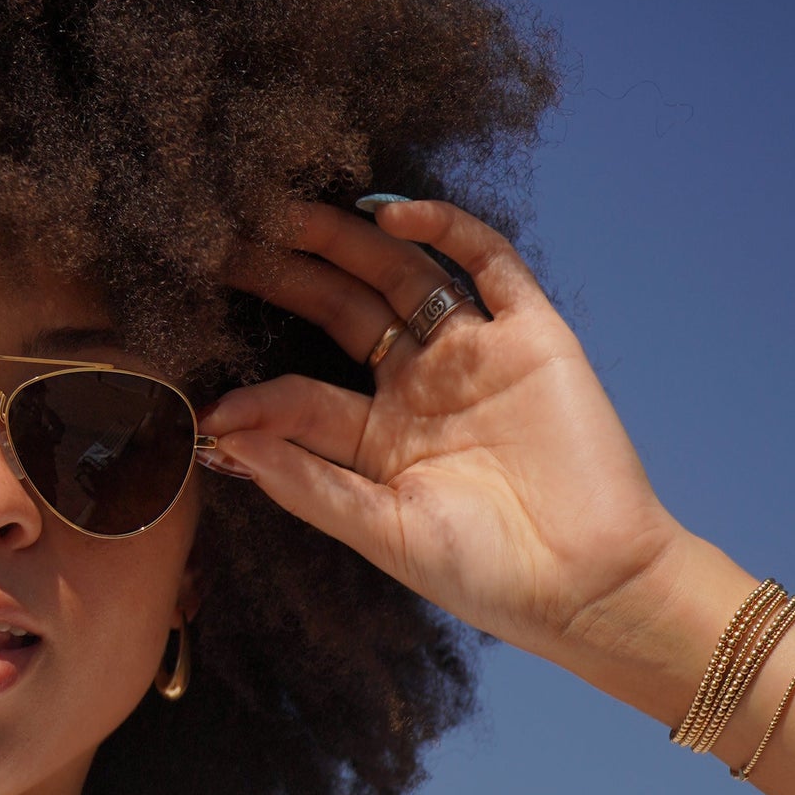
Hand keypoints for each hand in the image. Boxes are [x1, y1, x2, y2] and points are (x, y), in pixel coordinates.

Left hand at [200, 199, 696, 686]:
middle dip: (290, 279)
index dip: (256, 397)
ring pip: (402, 278)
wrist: (587, 580)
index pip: (302, 398)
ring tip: (289, 214)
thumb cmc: (484, 573)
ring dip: (347, 242)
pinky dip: (443, 230)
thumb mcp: (381, 532)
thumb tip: (224, 445)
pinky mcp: (531, 334)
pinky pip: (486, 263)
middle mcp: (421, 391)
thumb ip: (307, 485)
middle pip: (344, 314)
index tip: (207, 406)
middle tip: (229, 244)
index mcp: (380, 445)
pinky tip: (387, 214)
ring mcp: (475, 356)